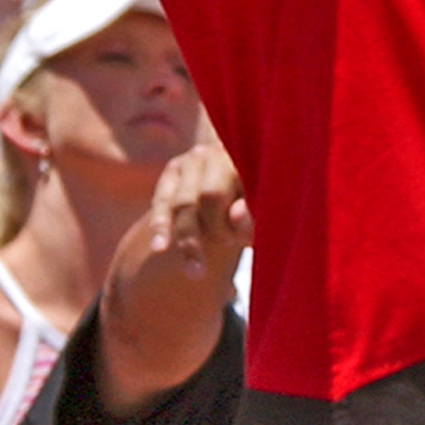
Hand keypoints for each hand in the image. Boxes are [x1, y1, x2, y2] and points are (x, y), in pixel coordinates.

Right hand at [141, 137, 252, 277]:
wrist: (237, 166)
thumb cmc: (257, 196)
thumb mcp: (264, 208)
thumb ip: (255, 216)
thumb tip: (235, 216)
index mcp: (248, 159)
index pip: (243, 191)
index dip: (241, 220)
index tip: (244, 240)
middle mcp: (219, 153)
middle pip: (210, 197)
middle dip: (217, 230)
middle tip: (229, 243)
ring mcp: (194, 158)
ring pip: (183, 203)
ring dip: (189, 239)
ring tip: (195, 271)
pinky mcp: (174, 168)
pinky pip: (162, 200)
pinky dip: (161, 225)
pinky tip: (160, 247)